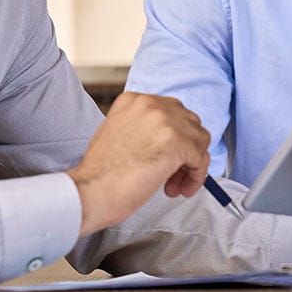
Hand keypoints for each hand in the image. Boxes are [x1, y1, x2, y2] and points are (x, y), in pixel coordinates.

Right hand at [68, 91, 210, 235]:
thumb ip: (145, 129)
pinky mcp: (175, 141)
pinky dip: (196, 176)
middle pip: (189, 123)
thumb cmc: (101, 174)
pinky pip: (200, 158)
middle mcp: (150, 104)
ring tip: (174, 184)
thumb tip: (170, 140)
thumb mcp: (120, 134)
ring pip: (199, 139)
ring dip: (191, 164)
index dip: (175, 138)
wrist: (90, 191)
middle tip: (173, 174)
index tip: (168, 157)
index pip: (171, 112)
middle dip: (185, 150)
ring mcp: (164, 121)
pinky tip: (181, 187)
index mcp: (134, 100)